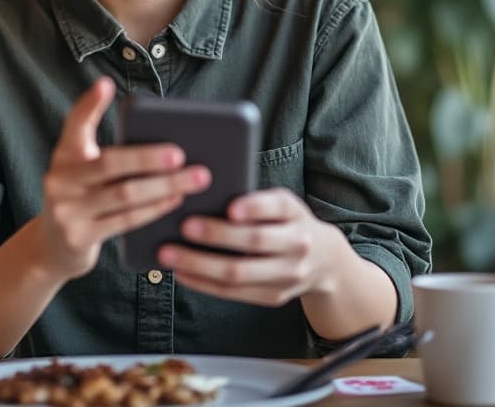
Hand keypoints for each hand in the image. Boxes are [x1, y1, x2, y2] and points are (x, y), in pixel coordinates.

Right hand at [35, 77, 210, 280]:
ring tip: (194, 178)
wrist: (54, 248)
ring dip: (164, 185)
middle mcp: (60, 179)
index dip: (89, 104)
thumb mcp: (85, 171)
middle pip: (110, 163)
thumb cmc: (83, 200)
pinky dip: (154, 208)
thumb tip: (161, 136)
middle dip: (149, 158)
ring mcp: (67, 210)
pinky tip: (175, 200)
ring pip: (124, 194)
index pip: (75, 124)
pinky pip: (125, 220)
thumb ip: (111, 155)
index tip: (106, 84)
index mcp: (65, 156)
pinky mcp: (79, 236)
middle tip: (181, 154)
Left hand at [156, 187, 346, 305]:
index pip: (278, 208)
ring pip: (240, 273)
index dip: (255, 207)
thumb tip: (202, 198)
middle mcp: (297, 245)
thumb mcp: (280, 204)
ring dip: (200, 265)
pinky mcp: (275, 297)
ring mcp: (288, 275)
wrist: (325, 260)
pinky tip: (182, 273)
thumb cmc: (286, 222)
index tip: (230, 208)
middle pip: (255, 242)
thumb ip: (254, 202)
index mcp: (295, 213)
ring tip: (169, 255)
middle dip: (217, 235)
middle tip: (184, 227)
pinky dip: (204, 284)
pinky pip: (235, 293)